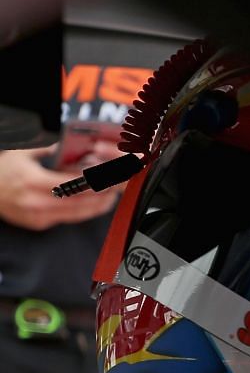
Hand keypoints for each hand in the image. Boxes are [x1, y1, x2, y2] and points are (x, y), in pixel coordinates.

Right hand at [0, 146, 120, 231]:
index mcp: (32, 181)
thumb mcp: (23, 154)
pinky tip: (93, 206)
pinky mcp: (39, 224)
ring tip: (110, 198)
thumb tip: (73, 148)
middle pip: (78, 202)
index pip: (71, 184)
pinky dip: (82, 212)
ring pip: (76, 214)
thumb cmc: (3, 171)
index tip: (107, 178)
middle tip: (116, 189)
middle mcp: (36, 201)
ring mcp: (38, 216)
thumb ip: (50, 152)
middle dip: (100, 196)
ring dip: (96, 207)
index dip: (92, 183)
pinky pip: (67, 219)